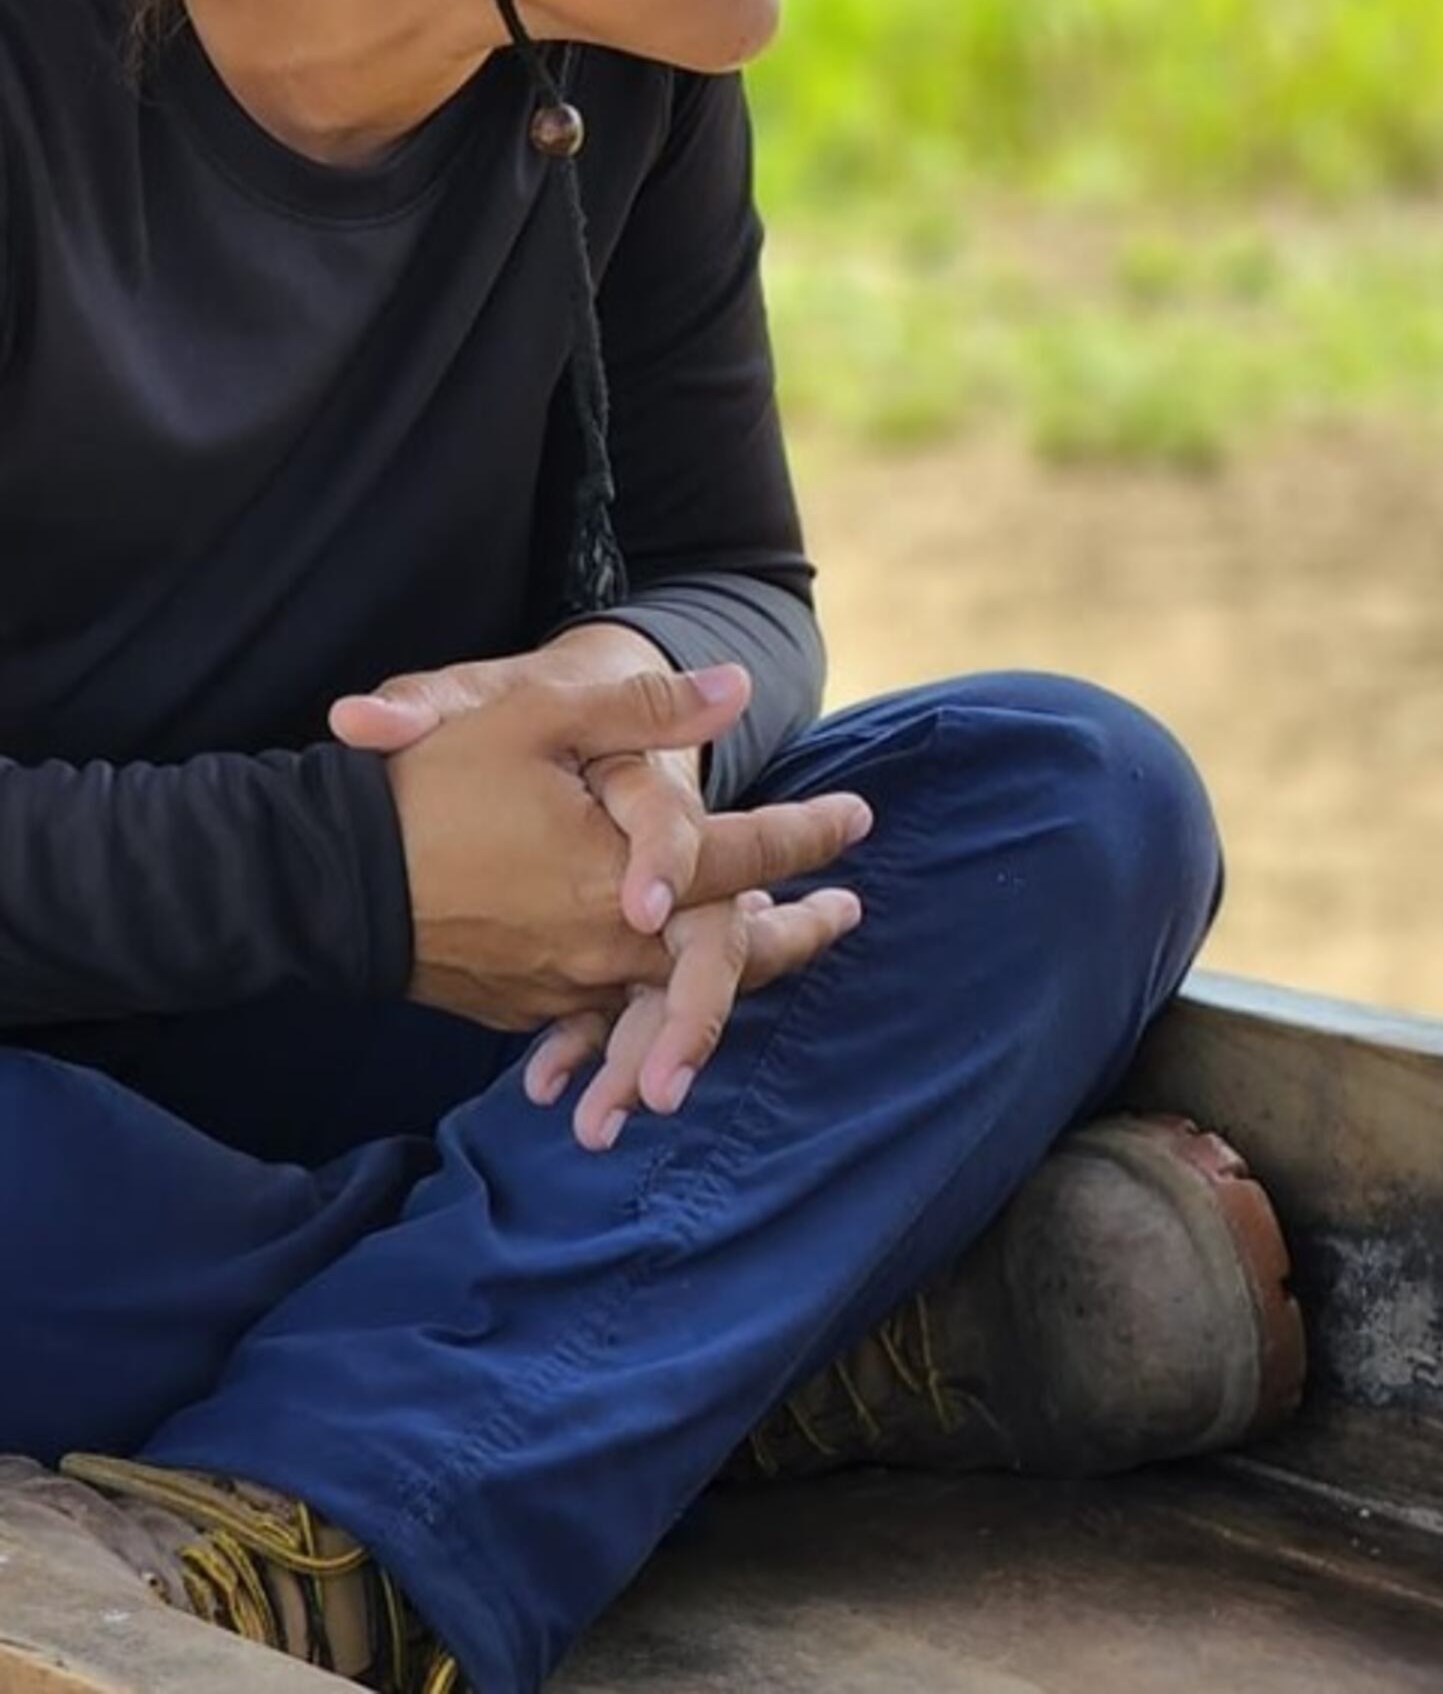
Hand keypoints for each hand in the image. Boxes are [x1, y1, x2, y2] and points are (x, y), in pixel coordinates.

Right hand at [357, 660, 867, 1143]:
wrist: (319, 883)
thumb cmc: (429, 789)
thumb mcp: (541, 719)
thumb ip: (648, 708)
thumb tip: (736, 690)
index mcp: (624, 879)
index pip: (745, 858)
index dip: (808, 834)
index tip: (860, 817)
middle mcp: (606, 948)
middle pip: (730, 951)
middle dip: (797, 933)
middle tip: (847, 914)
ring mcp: (562, 988)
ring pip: (673, 993)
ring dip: (734, 975)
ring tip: (777, 949)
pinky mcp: (520, 1008)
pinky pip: (605, 1014)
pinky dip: (650, 1003)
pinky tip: (667, 988)